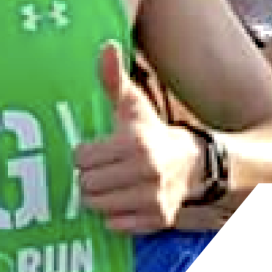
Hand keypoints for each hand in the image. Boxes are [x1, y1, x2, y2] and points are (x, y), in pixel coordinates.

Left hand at [75, 42, 203, 232]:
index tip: (95, 149)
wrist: (190, 164)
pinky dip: (115, 215)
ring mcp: (152, 199)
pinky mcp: (157, 220)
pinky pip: (115, 225)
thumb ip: (113, 78)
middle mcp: (145, 172)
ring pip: (97, 206)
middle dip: (89, 177)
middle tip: (101, 168)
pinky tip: (124, 199)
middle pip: (86, 184)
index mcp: (135, 143)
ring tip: (110, 183)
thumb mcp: (132, 105)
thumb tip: (106, 46)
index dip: (84, 154)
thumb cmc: (151, 132)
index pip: (81, 158)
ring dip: (98, 196)